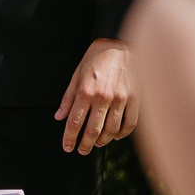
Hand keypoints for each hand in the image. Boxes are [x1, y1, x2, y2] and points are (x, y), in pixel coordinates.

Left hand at [57, 37, 136, 153]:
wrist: (122, 43)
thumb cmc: (97, 56)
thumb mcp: (77, 73)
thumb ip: (68, 97)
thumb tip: (59, 117)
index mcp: (86, 91)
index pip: (75, 122)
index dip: (69, 138)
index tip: (67, 147)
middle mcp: (103, 97)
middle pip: (93, 131)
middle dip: (85, 145)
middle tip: (81, 150)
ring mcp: (121, 99)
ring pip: (111, 130)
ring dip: (102, 141)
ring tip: (97, 143)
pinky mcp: (135, 99)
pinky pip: (129, 124)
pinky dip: (122, 134)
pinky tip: (115, 136)